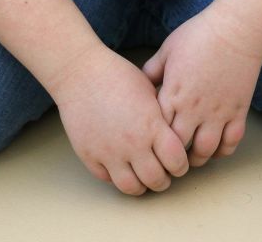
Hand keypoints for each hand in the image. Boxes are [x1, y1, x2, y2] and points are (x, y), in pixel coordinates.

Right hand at [47, 45, 189, 195]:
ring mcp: (109, 152)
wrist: (80, 73)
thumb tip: (174, 134)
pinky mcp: (89, 155)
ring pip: (131, 187)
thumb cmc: (116, 76)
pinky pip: (107, 179)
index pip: (176, 161)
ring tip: (142, 176)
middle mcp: (133, 143)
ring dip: (141, 186)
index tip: (178, 162)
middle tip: (163, 174)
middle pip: (156, 180)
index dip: (181, 165)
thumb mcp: (150, 91)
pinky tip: (121, 167)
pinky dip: (117, 177)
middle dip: (164, 180)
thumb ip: (163, 117)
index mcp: (152, 126)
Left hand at [140, 5, 261, 167]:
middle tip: (168, 158)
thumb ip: (151, 71)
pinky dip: (223, 151)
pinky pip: (231, 142)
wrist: (236, 30)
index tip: (150, 145)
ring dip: (197, 158)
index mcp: (172, 95)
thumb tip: (138, 84)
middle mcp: (193, 109)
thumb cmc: (198, 36)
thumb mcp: (166, 50)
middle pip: (178, 148)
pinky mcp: (238, 112)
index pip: (157, 132)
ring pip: (205, 151)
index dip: (152, 142)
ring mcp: (218, 113)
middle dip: (171, 157)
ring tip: (191, 156)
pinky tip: (215, 148)